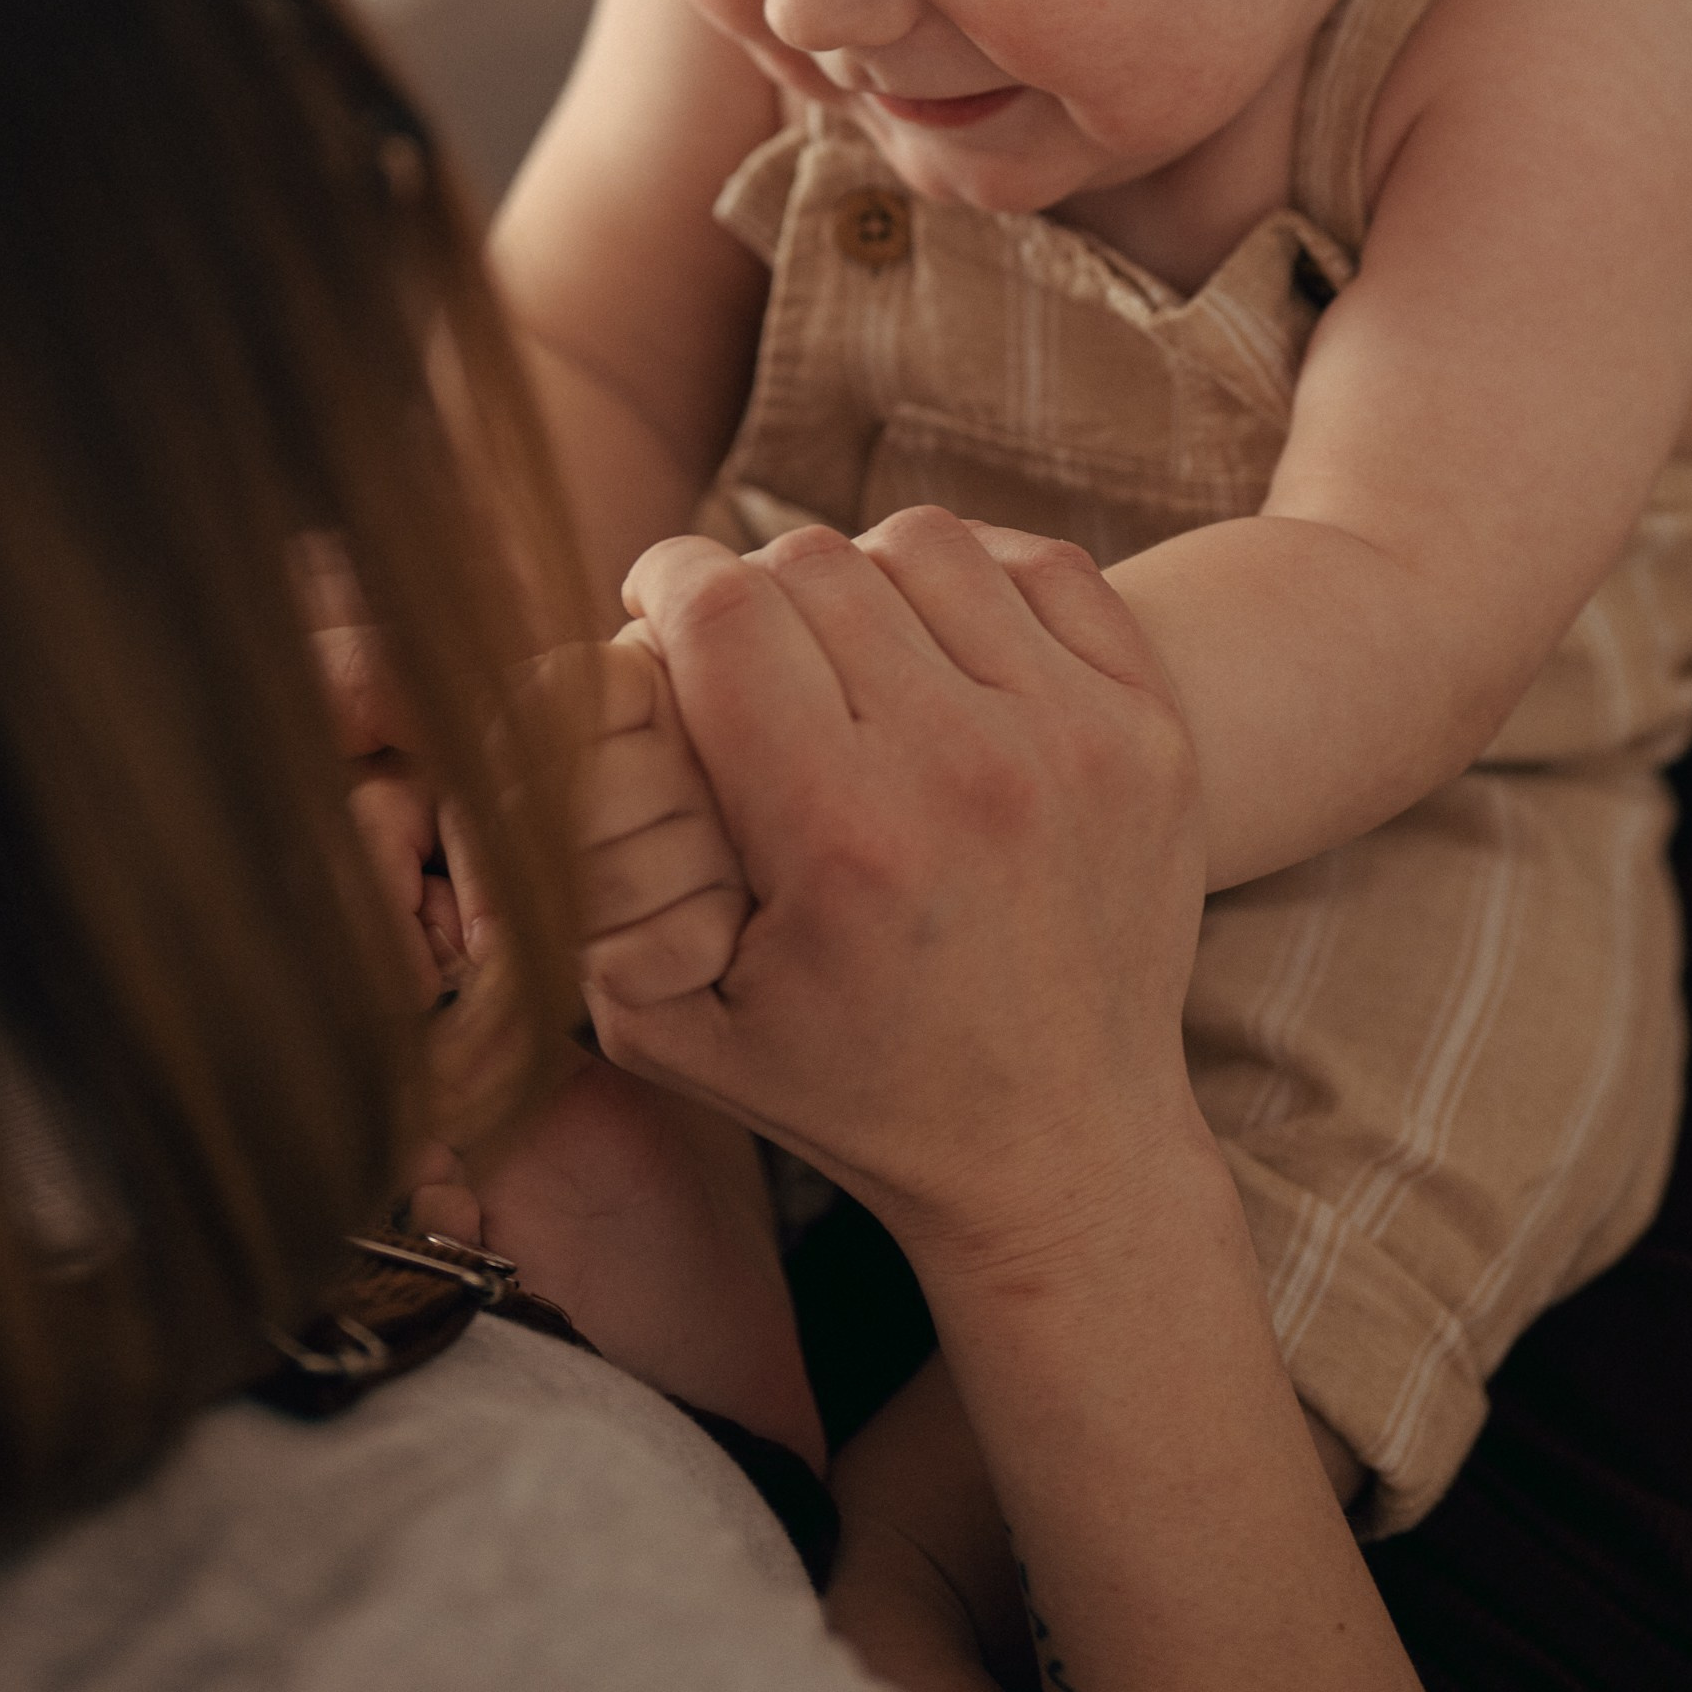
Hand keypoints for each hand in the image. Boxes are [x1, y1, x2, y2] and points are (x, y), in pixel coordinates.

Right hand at [589, 508, 1206, 1268]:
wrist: (1062, 1147)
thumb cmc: (851, 1088)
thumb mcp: (669, 1021)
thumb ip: (584, 879)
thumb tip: (538, 731)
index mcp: (844, 838)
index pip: (722, 609)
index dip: (665, 588)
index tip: (654, 614)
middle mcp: (972, 771)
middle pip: (813, 563)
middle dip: (749, 591)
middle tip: (740, 655)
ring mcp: (1082, 738)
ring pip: (922, 544)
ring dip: (859, 579)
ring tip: (841, 651)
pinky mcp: (1153, 728)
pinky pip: (1042, 565)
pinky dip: (973, 584)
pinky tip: (939, 651)